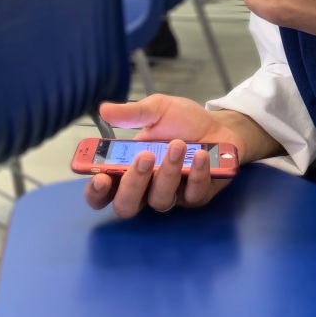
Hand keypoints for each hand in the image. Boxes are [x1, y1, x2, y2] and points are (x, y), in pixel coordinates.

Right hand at [84, 95, 241, 218]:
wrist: (219, 125)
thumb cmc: (182, 121)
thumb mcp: (157, 110)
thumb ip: (132, 114)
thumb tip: (103, 109)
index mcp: (128, 171)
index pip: (103, 193)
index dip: (96, 193)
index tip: (100, 177)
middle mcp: (146, 189)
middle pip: (126, 207)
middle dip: (132, 185)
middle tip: (145, 156)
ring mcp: (172, 196)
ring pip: (160, 200)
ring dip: (168, 171)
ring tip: (178, 144)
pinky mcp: (197, 197)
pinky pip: (193, 195)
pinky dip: (196, 174)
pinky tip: (201, 155)